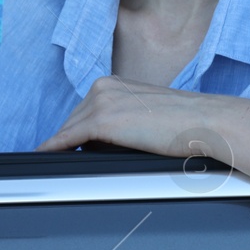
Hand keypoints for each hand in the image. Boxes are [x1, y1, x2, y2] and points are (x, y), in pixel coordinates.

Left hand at [35, 75, 241, 160]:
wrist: (205, 122)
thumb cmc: (184, 124)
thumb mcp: (146, 114)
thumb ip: (124, 119)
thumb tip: (107, 142)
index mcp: (114, 83)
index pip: (83, 111)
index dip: (74, 132)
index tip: (65, 146)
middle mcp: (104, 87)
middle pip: (72, 120)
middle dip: (67, 141)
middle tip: (58, 161)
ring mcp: (101, 102)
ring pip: (68, 130)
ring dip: (61, 148)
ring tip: (52, 165)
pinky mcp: (102, 121)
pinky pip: (67, 138)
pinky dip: (54, 149)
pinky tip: (44, 157)